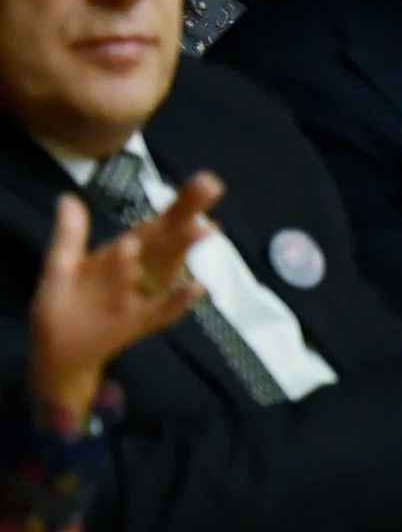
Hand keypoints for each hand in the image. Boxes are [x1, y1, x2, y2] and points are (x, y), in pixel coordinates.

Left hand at [26, 178, 217, 426]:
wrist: (60, 349)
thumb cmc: (66, 304)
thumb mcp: (61, 266)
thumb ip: (70, 234)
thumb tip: (69, 198)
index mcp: (128, 251)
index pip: (157, 222)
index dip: (180, 204)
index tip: (206, 181)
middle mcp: (145, 269)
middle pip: (170, 238)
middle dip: (188, 215)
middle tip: (211, 188)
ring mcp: (146, 295)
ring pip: (169, 267)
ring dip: (184, 249)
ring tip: (202, 229)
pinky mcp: (140, 321)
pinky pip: (163, 310)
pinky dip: (178, 300)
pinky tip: (196, 286)